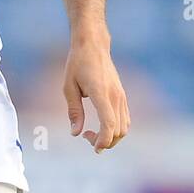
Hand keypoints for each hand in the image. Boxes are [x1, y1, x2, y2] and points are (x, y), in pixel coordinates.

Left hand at [64, 32, 129, 152]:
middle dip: (105, 141)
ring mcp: (121, 96)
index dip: (103, 139)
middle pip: (119, 130)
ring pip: (125, 127)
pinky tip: (101, 125)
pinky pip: (125, 119)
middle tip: (86, 137)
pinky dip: (116, 129)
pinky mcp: (122, 96)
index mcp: (101, 93)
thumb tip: (76, 134)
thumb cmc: (77, 64)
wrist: (93, 45)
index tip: (94, 147)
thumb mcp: (68, 87)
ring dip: (111, 137)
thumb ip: (74, 111)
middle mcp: (115, 96)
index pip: (109, 123)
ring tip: (92, 133)